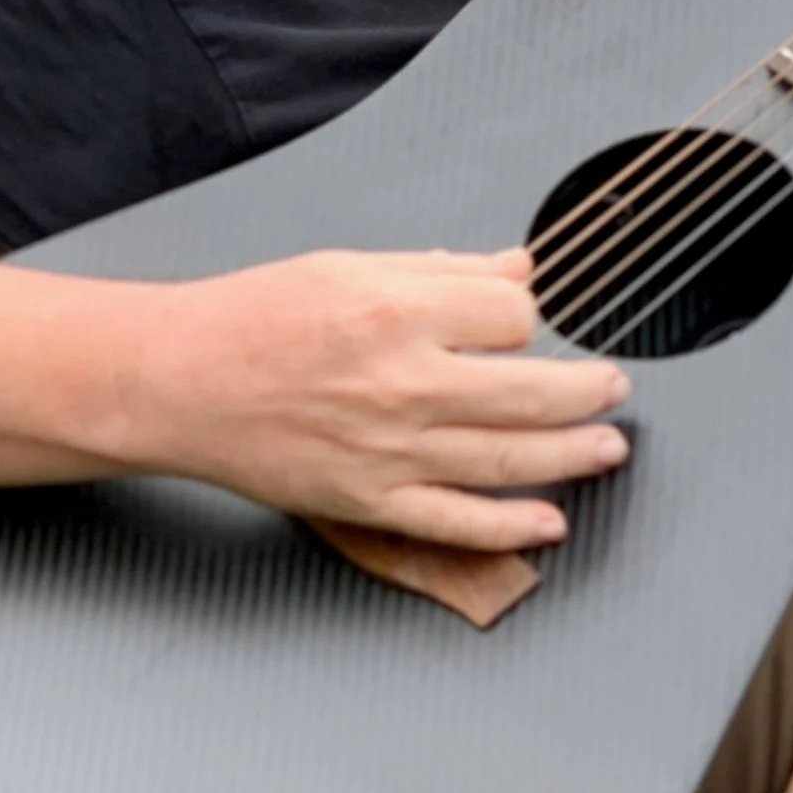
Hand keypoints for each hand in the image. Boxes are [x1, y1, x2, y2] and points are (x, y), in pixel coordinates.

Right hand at [123, 245, 628, 552]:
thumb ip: (440, 272)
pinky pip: (458, 522)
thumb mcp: (349, 266)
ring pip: (510, 457)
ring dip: (575, 453)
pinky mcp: (370, 501)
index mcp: (397, 311)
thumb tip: (517, 268)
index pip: (512, 315)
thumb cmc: (253, 319)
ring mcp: (389, 450)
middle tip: (614, 386)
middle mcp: (402, 382)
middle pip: (532, 388)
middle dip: (588, 388)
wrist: (178, 381)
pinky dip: (513, 526)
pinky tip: (551, 519)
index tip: (517, 322)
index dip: (523, 317)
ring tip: (610, 444)